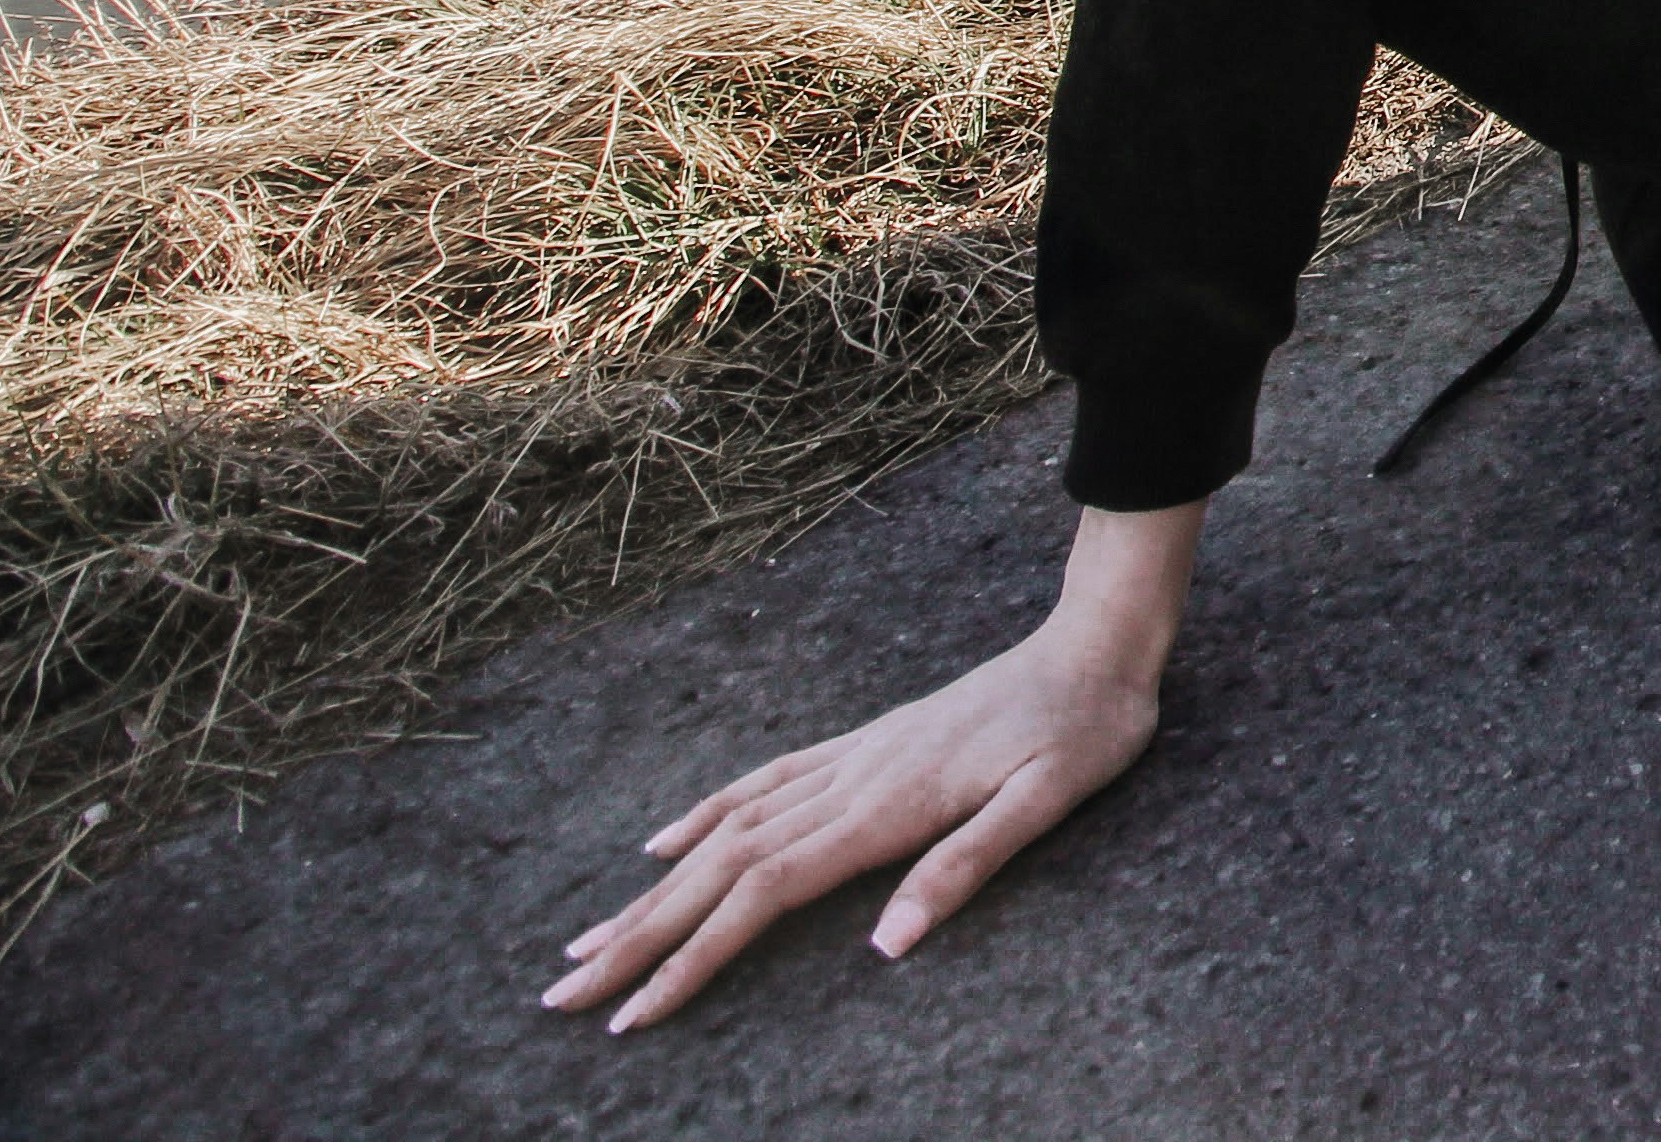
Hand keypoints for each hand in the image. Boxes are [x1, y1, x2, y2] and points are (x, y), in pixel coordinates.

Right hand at [541, 502, 1195, 1032]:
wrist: (1098, 646)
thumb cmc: (1086, 729)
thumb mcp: (1049, 802)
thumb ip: (967, 864)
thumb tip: (885, 945)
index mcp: (886, 807)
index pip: (763, 893)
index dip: (692, 956)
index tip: (631, 1015)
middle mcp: (851, 781)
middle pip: (720, 868)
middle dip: (639, 936)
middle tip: (562, 994)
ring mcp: (852, 759)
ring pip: (727, 830)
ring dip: (654, 890)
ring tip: (589, 938)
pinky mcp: (866, 745)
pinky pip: (763, 782)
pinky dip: (704, 817)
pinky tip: (662, 845)